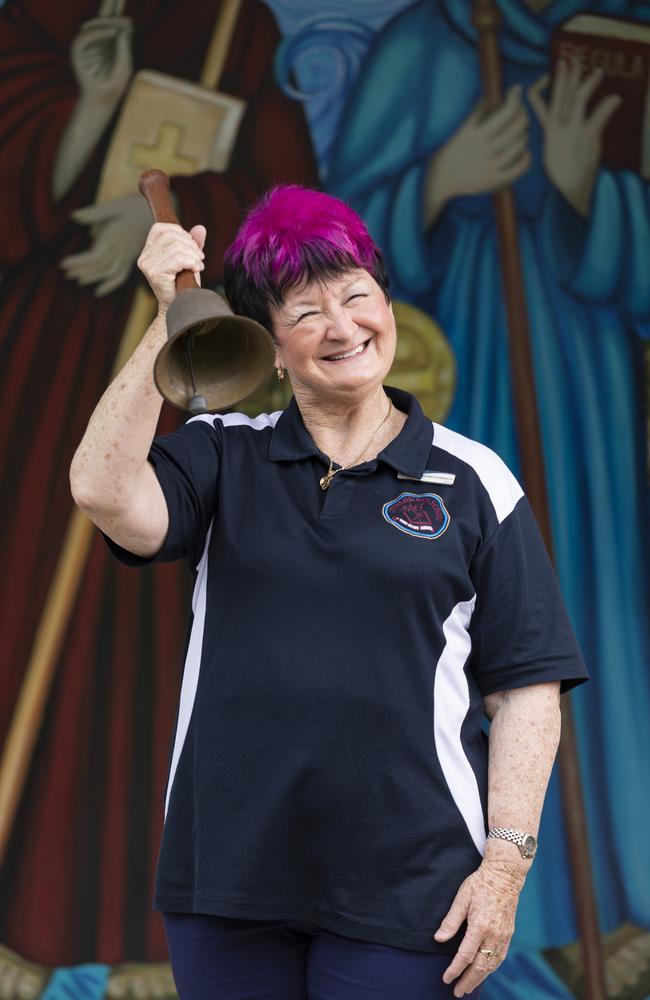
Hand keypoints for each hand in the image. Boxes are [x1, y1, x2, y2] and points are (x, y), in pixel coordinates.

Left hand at [61, 192, 155, 296]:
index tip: (64, 264)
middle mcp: (122, 250)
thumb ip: (95, 214)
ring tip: (76, 279)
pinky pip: (121, 275)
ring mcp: (128, 256)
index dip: (79, 262)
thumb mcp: (115, 206)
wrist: (160, 212)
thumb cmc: (135, 206)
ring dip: (92, 277)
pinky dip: (110, 284)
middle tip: (65, 272)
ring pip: (109, 272)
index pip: (94, 257)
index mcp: (116, 238)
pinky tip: (98, 291)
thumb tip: (74, 216)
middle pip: (100, 266)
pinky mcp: (131, 258)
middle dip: (81, 270)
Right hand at [70, 0, 132, 105]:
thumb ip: (124, 46)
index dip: (115, 6)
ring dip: (110, 22)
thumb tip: (125, 26)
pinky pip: (85, 37)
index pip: (112, 18)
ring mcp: (85, 44)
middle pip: (102, 15)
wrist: (104, 100)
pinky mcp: (77, 52)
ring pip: (94, 24)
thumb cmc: (115, 84)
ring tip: (126, 23)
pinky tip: (113, 31)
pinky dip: (98, 33)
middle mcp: (95, 38)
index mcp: (108, 40)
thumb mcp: (125, 64)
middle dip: (109, 3)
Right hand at [136, 222, 205, 307]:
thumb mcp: (188, 258)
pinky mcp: (155, 274)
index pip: (160, 228)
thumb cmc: (182, 284)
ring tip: (198, 264)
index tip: (192, 245)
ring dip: (193, 255)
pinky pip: (177, 259)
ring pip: (176, 247)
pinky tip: (196, 269)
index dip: (179, 232)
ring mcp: (148, 265)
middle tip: (199, 257)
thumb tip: (200, 228)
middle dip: (190, 245)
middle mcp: (145, 256)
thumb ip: (193, 243)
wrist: (178, 307)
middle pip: (171, 236)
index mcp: (148, 250)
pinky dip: (191, 262)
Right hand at [425, 83, 531, 223]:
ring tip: (520, 134)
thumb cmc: (451, 153)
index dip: (516, 99)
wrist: (440, 181)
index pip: (506, 112)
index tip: (516, 91)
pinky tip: (524, 153)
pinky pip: (518, 169)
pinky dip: (526, 158)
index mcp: (476, 135)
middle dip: (523, 116)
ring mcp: (490, 166)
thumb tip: (490, 98)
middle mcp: (484, 150)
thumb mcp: (460, 131)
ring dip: (524, 136)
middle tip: (520, 114)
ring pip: (520, 145)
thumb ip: (475, 115)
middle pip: (517, 127)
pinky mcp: (494, 181)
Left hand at [433, 858, 525, 996]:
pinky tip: (484, 972)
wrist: (504, 875)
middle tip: (457, 992)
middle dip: (468, 981)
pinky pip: (500, 957)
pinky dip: (491, 968)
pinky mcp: (509, 934)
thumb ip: (450, 921)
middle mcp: (494, 934)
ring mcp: (504, 935)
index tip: (446, 978)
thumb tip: (438, 939)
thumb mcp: (461, 898)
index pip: (465, 955)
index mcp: (480, 925)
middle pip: (481, 965)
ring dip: (480, 978)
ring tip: (469, 987)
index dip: (455, 969)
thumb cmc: (480, 884)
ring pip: (492, 964)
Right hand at [528, 56, 622, 216]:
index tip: (550, 72)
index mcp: (547, 130)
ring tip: (598, 71)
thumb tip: (556, 119)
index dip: (543, 85)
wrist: (566, 190)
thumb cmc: (561, 172)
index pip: (539, 102)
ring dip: (588, 83)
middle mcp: (558, 127)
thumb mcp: (552, 150)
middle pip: (561, 94)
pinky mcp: (587, 138)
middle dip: (567, 75)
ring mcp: (572, 131)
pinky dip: (608, 106)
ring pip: (578, 99)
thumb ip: (554, 130)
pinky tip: (615, 98)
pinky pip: (599, 117)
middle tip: (573, 59)